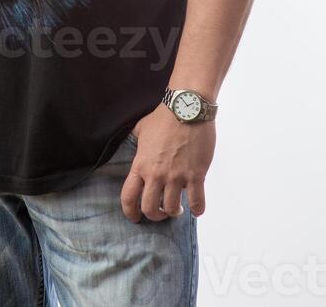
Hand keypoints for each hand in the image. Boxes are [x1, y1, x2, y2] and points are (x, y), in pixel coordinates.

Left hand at [120, 102, 214, 222]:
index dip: (130, 212)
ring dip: (174, 212)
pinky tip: (196, 208)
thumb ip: (136, 142)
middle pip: (150, 209)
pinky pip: (197, 202)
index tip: (136, 218)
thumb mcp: (141, 129)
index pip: (128, 197)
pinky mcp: (196, 174)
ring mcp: (177, 176)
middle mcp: (156, 174)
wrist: (187, 108)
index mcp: (141, 164)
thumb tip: (132, 144)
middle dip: (155, 215)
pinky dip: (197, 209)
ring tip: (178, 207)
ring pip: (172, 208)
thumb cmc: (164, 117)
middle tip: (161, 212)